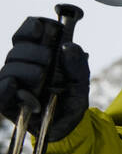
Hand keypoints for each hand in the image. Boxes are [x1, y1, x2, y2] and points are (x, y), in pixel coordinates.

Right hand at [0, 17, 89, 141]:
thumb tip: (69, 46)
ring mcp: (13, 83)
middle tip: (48, 60)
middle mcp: (22, 66)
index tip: (42, 28)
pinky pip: (0, 89)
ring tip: (41, 78)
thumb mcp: (81, 80)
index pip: (26, 34)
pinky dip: (6, 86)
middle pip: (17, 49)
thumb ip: (77, 64)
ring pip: (9, 67)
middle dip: (34, 51)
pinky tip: (16, 85)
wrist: (69, 126)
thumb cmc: (71, 98)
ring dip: (26, 69)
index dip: (31, 27)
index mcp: (38, 55)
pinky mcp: (7, 102)